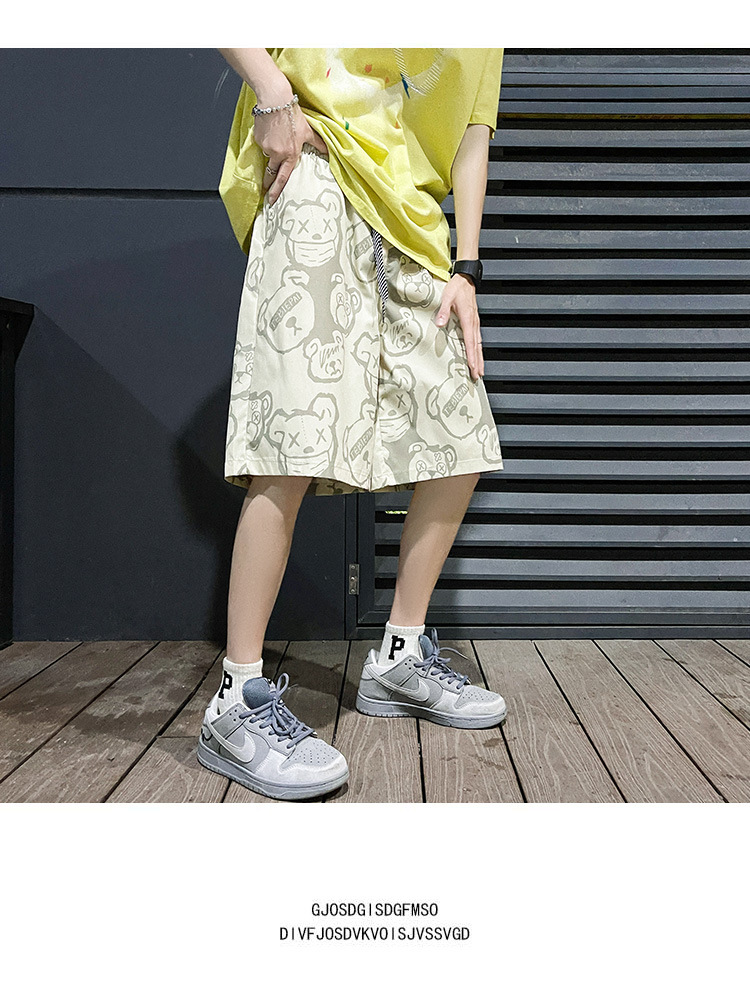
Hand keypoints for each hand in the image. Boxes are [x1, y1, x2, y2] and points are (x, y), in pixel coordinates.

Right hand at [254, 83, 328, 204]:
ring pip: (267, 156)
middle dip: (268, 183)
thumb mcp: (308, 131)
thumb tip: (329, 152)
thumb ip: (317, 143)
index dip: (277, 191)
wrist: (275, 100)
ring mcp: (266, 147)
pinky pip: (262, 144)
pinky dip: (266, 141)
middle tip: (265, 191)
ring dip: (270, 154)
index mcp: (290, 155)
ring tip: (275, 142)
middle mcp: (277, 154)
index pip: (283, 178)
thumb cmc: (293, 114)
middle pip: (270, 174)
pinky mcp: (258, 139)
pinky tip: (270, 131)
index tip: (272, 201)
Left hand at [435, 274, 483, 380]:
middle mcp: (473, 323)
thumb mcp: (447, 297)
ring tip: (480, 371)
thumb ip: (443, 311)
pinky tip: (477, 356)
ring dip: (480, 358)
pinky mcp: (474, 322)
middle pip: (477, 347)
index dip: (472, 355)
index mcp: (468, 319)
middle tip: (478, 375)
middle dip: (478, 362)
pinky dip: (478, 350)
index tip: (473, 366)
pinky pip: (477, 339)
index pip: (470, 341)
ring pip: (479, 344)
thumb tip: (440, 324)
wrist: (465, 279)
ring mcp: (475, 323)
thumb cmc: (456, 288)